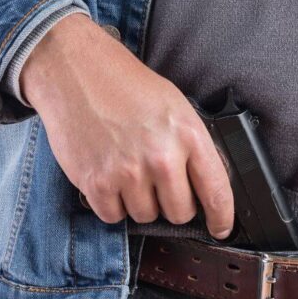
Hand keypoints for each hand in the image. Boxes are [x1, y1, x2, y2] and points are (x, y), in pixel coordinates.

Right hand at [19, 13, 234, 238]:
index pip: (215, 191)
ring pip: (146, 216)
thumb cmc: (125, 86)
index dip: (221, 217)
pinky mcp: (96, 182)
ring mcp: (127, 172)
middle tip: (158, 181)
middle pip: (179, 212)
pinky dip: (111, 204)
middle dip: (172, 203)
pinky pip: (113, 217)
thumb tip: (205, 186)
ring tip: (128, 171)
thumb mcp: (174, 106)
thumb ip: (191, 146)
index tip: (220, 228)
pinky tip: (109, 177)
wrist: (75, 70)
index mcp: (187, 134)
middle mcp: (161, 157)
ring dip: (139, 202)